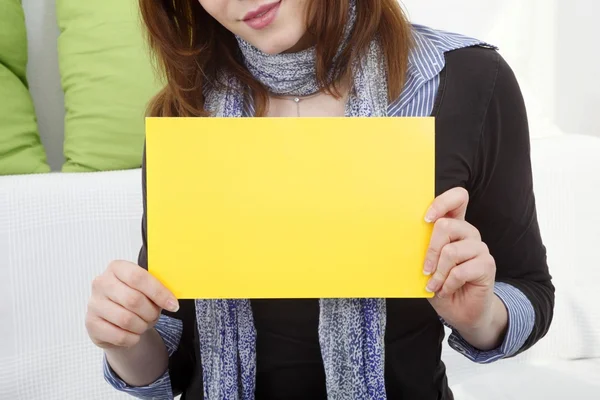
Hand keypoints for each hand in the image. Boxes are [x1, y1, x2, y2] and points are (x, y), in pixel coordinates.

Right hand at [85, 260, 178, 349]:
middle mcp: (101, 283)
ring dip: (142, 326)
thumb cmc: (133, 299)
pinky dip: (133, 338)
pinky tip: (133, 333)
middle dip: (151, 312)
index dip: (159, 292)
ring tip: (144, 324)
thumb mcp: (145, 289)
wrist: (113, 318)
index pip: (139, 277)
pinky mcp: (91, 323)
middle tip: (155, 316)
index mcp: (117, 268)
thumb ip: (156, 289)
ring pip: (126, 320)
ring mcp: (94, 303)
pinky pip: (119, 335)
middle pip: (133, 300)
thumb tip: (171, 300)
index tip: (173, 305)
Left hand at [423, 188, 506, 348]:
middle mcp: (468, 233)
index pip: (458, 198)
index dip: (442, 202)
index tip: (426, 219)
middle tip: (425, 270)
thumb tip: (404, 239)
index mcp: (454, 226)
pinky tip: (446, 290)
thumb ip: (423, 249)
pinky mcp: (487, 265)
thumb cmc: (441, 284)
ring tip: (435, 284)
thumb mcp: (427, 265)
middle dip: (430, 250)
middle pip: (447, 225)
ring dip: (438, 272)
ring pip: (451, 251)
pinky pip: (460, 270)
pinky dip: (448, 284)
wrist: (460, 311)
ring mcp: (479, 248)